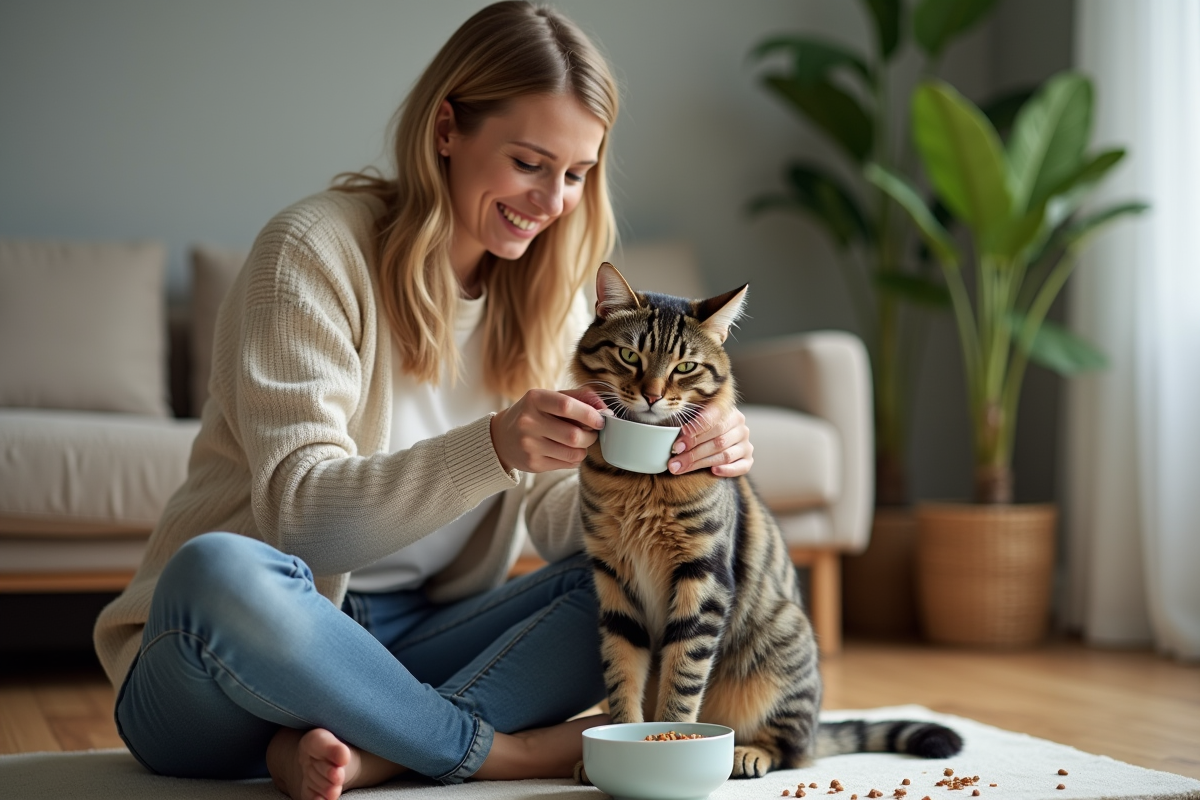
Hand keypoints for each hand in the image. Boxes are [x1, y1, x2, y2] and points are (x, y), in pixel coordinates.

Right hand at [490, 388, 608, 473]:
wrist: (502, 437)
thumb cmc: (533, 413)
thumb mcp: (549, 398)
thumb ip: (578, 397)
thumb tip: (604, 406)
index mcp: (534, 399)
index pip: (566, 406)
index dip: (589, 414)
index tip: (601, 419)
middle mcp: (528, 422)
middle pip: (573, 435)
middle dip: (591, 435)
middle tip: (592, 432)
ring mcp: (529, 445)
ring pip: (573, 452)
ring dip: (584, 449)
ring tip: (580, 442)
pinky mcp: (533, 463)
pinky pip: (567, 464)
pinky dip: (575, 458)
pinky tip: (567, 451)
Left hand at [667, 404, 752, 477]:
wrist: (718, 437)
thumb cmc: (701, 428)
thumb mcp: (695, 418)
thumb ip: (687, 421)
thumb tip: (667, 430)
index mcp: (728, 411)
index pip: (713, 419)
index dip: (694, 431)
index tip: (677, 444)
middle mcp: (740, 426)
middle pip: (717, 440)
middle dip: (693, 451)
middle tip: (674, 460)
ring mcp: (746, 443)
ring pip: (725, 454)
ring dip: (701, 463)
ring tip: (681, 468)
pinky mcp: (748, 459)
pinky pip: (742, 467)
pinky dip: (728, 470)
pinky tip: (713, 471)